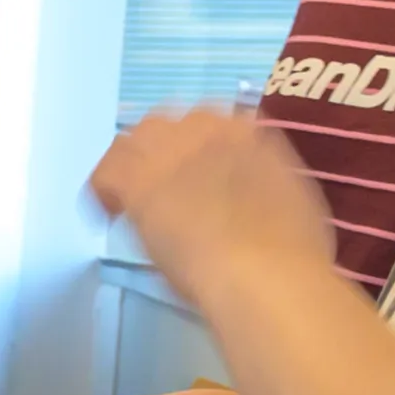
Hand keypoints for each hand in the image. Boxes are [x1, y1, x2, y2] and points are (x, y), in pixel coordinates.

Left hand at [86, 107, 335, 304]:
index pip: (209, 124)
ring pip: (133, 142)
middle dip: (160, 152)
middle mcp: (207, 127)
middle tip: (157, 188)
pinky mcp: (138, 182)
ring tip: (129, 201)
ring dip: (131, 167)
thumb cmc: (290, 252)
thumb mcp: (289, 197)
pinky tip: (111, 215)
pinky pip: (106, 174)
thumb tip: (248, 187)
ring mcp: (169, 151)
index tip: (194, 179)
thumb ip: (263, 180)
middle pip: (167, 125)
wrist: (263, 270)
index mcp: (249, 130)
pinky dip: (103, 192)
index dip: (195, 153)